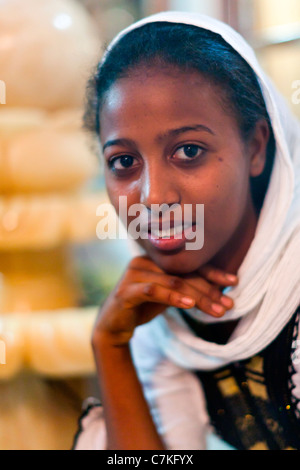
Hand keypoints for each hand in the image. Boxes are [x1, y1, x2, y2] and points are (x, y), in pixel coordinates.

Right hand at [92, 255, 237, 347]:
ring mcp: (133, 273)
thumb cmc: (142, 307)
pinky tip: (189, 305)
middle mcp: (144, 261)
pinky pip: (153, 290)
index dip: (213, 272)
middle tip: (228, 305)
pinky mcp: (126, 290)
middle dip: (209, 290)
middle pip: (184, 272)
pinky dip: (173, 297)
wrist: (113, 326)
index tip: (234, 282)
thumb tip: (220, 287)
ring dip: (198, 297)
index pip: (189, 263)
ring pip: (173, 281)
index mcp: (155, 258)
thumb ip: (186, 286)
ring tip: (217, 310)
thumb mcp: (168, 295)